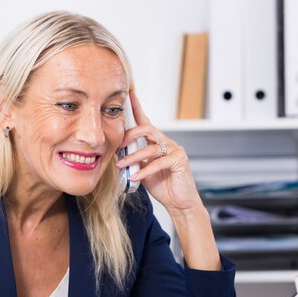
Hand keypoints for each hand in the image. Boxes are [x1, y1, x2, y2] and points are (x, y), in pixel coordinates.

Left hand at [117, 90, 202, 213]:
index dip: (137, 107)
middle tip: (117, 145)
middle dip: (130, 135)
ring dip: (133, 157)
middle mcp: (167, 143)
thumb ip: (134, 161)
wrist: (179, 203)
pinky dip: (145, 170)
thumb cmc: (163, 187)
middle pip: (147, 129)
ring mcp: (175, 150)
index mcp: (157, 143)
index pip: (145, 122)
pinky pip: (158, 162)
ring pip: (150, 147)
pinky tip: (135, 177)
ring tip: (121, 165)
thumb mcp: (142, 171)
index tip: (130, 93)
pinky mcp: (180, 160)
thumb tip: (117, 156)